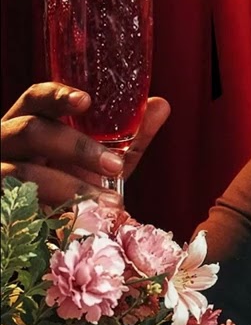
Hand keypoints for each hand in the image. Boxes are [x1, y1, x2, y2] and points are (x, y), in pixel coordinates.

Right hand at [1, 82, 169, 205]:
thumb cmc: (64, 183)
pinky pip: (14, 205)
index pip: (35, 98)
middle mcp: (4, 142)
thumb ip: (127, 137)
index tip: (86, 101)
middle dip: (76, 147)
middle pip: (30, 131)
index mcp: (26, 122)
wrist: (35, 228)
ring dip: (68, 186)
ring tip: (107, 203)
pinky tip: (72, 221)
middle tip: (114, 166)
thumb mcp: (97, 162)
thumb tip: (161, 105)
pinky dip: (46, 211)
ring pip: (22, 171)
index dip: (57, 95)